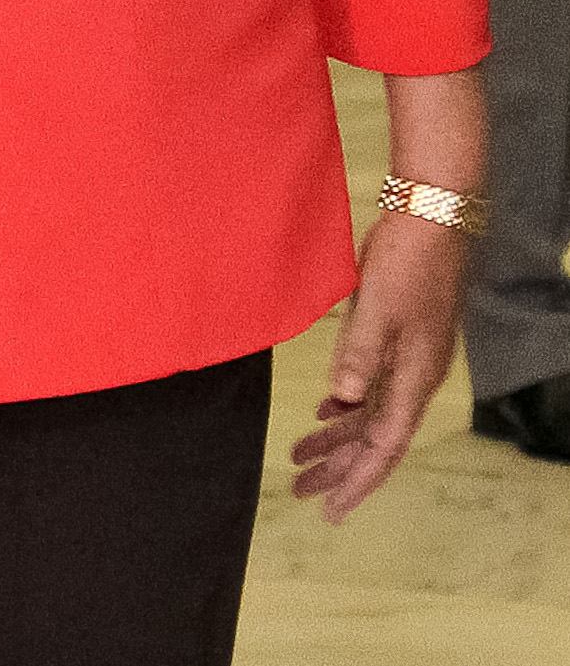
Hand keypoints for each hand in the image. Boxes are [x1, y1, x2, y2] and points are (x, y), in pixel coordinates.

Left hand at [290, 210, 465, 521]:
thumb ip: (358, 355)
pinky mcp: (397, 340)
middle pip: (375, 440)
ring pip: (370, 415)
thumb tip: (343, 401)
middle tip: (301, 490)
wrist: (432, 223)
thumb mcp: (377, 310)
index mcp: (413, 379)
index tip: (329, 509)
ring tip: (300, 456)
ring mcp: (407, 359)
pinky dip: (346, 404)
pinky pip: (371, 387)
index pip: (384, 447)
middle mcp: (414, 377)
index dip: (356, 481)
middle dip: (339, 468)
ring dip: (337, 437)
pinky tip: (326, 410)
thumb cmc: (408, 265)